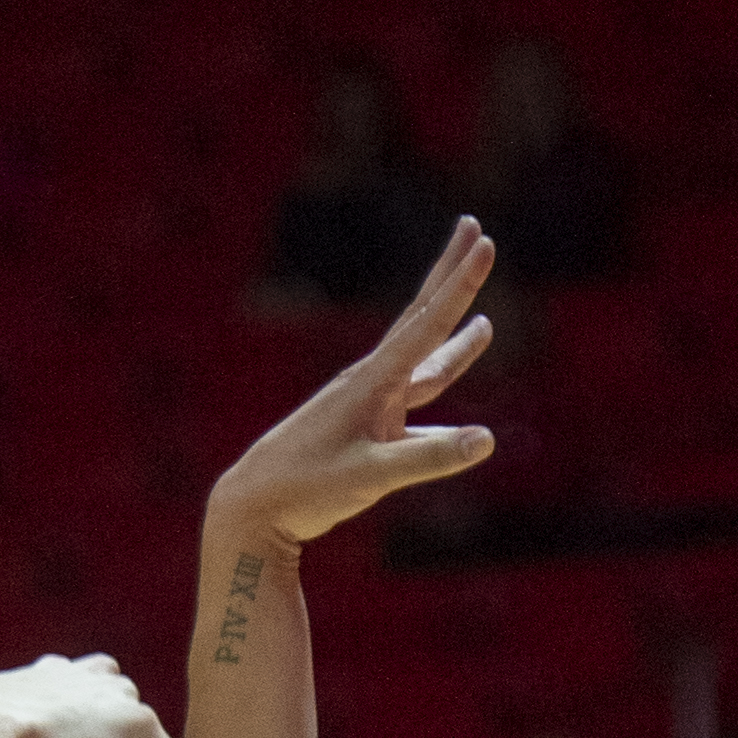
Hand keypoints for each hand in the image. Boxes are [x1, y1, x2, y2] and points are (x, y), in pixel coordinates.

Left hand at [211, 217, 496, 550]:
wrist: (251, 506)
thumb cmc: (303, 489)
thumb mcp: (368, 477)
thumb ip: (426, 457)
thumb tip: (486, 440)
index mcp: (372, 384)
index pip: (425, 324)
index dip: (459, 284)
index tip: (483, 241)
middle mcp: (370, 383)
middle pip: (421, 321)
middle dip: (450, 278)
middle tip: (473, 230)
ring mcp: (366, 406)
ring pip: (421, 366)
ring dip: (452, 345)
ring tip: (484, 326)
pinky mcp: (363, 432)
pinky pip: (411, 408)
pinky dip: (435, 407)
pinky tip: (464, 432)